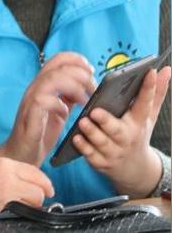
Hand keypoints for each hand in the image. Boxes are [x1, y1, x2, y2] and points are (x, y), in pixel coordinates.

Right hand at [0, 52, 95, 165]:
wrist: (21, 155)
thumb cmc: (40, 133)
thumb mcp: (59, 110)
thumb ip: (68, 96)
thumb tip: (86, 84)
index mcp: (43, 84)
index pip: (58, 59)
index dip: (76, 60)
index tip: (91, 70)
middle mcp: (35, 88)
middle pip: (57, 66)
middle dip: (80, 74)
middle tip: (93, 88)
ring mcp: (30, 101)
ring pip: (51, 80)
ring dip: (73, 87)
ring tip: (83, 100)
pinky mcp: (29, 116)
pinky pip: (43, 101)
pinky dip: (58, 104)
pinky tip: (65, 113)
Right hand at [0, 157, 53, 221]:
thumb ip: (7, 174)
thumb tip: (25, 184)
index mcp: (3, 162)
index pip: (34, 170)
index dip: (43, 182)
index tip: (46, 189)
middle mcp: (8, 170)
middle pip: (39, 182)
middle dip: (42, 194)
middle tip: (40, 202)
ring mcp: (7, 186)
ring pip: (37, 196)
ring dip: (34, 204)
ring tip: (24, 208)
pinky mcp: (4, 201)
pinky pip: (27, 207)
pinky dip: (27, 211)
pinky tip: (16, 212)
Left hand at [73, 66, 170, 197]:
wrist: (135, 170)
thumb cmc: (137, 133)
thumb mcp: (148, 116)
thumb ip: (155, 93)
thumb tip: (165, 69)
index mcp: (138, 122)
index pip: (146, 103)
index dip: (148, 88)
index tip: (148, 72)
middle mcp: (127, 137)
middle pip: (118, 130)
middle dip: (107, 121)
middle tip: (95, 111)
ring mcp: (114, 151)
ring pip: (102, 143)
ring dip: (92, 133)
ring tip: (82, 122)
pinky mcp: (102, 162)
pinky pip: (92, 156)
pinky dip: (84, 148)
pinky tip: (76, 138)